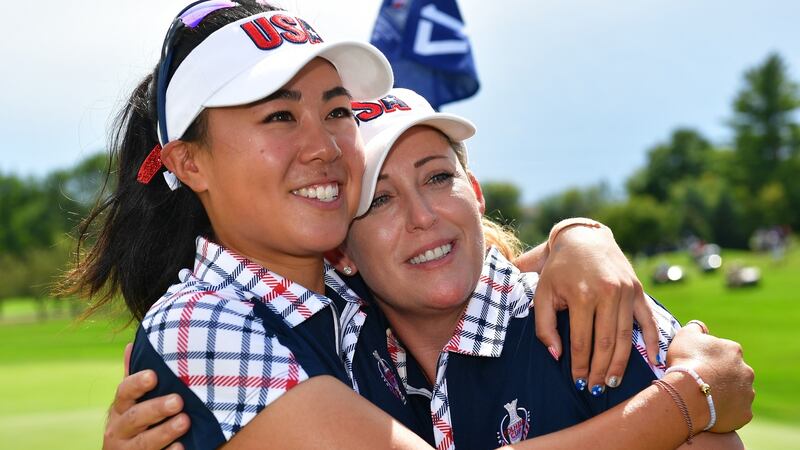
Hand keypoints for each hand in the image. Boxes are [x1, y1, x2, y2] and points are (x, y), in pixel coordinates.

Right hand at [104, 343, 188, 449]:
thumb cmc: (136, 422)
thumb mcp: (131, 402)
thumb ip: (134, 379)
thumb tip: (131, 345)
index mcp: (120, 408)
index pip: (124, 392)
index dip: (137, 384)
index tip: (153, 375)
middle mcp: (119, 429)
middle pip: (136, 417)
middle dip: (156, 408)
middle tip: (178, 400)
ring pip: (144, 442)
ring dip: (165, 432)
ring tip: (185, 422)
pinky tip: (182, 447)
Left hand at [532, 223, 659, 391]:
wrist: (583, 239)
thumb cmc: (558, 270)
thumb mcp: (542, 293)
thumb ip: (544, 326)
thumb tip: (556, 356)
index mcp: (581, 295)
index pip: (582, 341)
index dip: (580, 365)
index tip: (577, 382)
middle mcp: (607, 293)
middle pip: (607, 343)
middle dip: (601, 370)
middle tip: (596, 390)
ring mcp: (626, 291)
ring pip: (626, 336)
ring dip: (621, 363)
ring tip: (614, 382)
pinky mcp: (638, 290)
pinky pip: (648, 319)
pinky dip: (652, 340)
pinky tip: (653, 360)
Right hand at [667, 322, 754, 431]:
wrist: (688, 394)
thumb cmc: (686, 362)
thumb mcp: (685, 335)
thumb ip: (696, 328)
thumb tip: (702, 327)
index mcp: (733, 350)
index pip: (725, 352)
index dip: (710, 359)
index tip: (698, 365)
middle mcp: (746, 371)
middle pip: (734, 373)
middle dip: (721, 376)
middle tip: (701, 382)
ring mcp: (747, 393)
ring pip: (737, 393)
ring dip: (725, 394)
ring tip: (705, 398)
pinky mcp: (744, 413)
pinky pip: (736, 411)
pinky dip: (726, 411)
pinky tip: (711, 411)